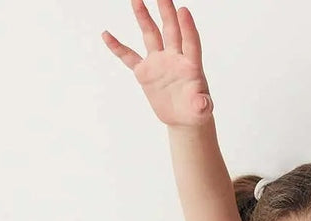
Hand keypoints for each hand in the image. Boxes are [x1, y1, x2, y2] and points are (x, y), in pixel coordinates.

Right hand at [102, 0, 211, 127]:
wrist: (183, 117)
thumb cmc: (196, 112)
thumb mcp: (201, 110)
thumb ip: (203, 104)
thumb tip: (203, 104)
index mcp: (191, 65)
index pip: (190, 42)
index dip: (187, 27)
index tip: (183, 10)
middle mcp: (175, 58)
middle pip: (170, 30)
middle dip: (166, 11)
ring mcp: (159, 62)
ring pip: (150, 35)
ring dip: (144, 17)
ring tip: (136, 0)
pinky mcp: (146, 72)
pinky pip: (129, 57)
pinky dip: (118, 47)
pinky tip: (107, 35)